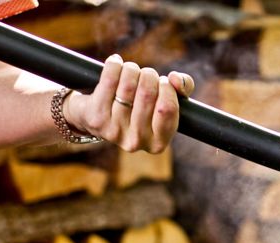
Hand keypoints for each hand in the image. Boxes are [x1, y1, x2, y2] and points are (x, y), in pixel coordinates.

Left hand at [62, 55, 194, 153]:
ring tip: (131, 70)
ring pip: (128, 85)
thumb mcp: (164, 103)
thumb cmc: (140, 108)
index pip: (167, 108)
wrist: (99, 118)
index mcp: (158, 143)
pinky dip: (114, 65)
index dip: (167, 88)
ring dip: (132, 69)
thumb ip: (182, 89)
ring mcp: (115, 131)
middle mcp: (137, 141)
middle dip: (149, 75)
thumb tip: (176, 79)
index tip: (164, 82)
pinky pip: (109, 80)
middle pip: (147, 94)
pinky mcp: (97, 118)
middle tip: (146, 75)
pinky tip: (116, 62)